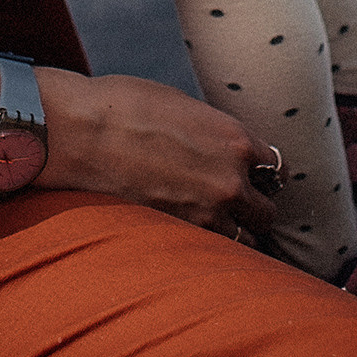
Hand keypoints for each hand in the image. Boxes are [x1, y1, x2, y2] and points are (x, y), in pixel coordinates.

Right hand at [28, 66, 280, 241]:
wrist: (81, 132)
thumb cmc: (123, 105)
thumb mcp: (181, 105)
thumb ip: (212, 132)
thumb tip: (219, 145)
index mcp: (235, 139)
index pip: (275, 167)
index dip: (261, 172)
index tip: (250, 175)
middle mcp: (231, 180)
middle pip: (267, 211)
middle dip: (253, 207)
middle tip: (232, 203)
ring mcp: (207, 213)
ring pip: (246, 240)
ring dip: (233, 233)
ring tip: (211, 224)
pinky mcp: (180, 236)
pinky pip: (212, 251)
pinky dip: (209, 248)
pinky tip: (192, 236)